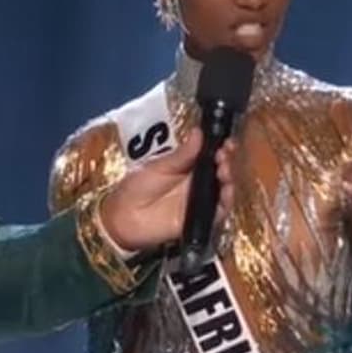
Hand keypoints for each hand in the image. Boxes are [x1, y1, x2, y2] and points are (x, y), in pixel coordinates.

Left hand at [99, 129, 236, 251]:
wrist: (123, 218)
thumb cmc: (136, 189)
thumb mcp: (158, 167)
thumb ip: (181, 155)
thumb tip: (199, 133)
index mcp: (187, 167)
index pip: (210, 155)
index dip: (221, 148)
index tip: (226, 142)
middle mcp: (196, 184)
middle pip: (220, 171)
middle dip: (227, 161)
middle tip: (223, 154)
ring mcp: (199, 201)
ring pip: (222, 190)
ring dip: (228, 178)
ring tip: (223, 169)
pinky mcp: (199, 219)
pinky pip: (218, 212)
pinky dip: (225, 202)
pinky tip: (224, 191)